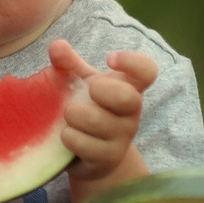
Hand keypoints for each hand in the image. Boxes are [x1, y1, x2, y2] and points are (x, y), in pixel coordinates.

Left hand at [47, 43, 157, 198]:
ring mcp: (122, 137)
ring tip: (69, 114)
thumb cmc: (89, 110)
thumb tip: (56, 44)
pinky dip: (68, 136)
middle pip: (128, 98)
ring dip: (75, 115)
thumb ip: (69, 64)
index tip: (109, 59)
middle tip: (88, 91)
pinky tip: (65, 134)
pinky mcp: (107, 158)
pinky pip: (83, 144)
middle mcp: (131, 112)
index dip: (132, 62)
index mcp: (129, 88)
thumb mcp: (81, 85)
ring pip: (98, 122)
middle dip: (101, 91)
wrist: (93, 158)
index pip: (147, 71)